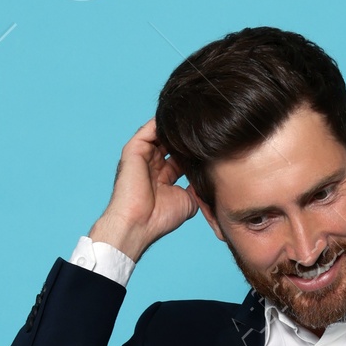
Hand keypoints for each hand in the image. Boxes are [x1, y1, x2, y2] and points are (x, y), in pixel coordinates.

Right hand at [87, 120, 198, 262]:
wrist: (139, 223)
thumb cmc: (160, 218)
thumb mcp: (188, 201)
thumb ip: (196, 186)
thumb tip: (208, 176)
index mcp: (163, 178)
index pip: (180, 158)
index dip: (193, 153)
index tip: (211, 146)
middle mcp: (151, 165)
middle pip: (171, 144)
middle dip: (185, 139)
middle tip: (204, 130)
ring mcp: (142, 156)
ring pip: (161, 134)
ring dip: (175, 129)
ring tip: (194, 123)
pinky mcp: (134, 149)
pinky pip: (149, 129)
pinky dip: (162, 123)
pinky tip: (180, 122)